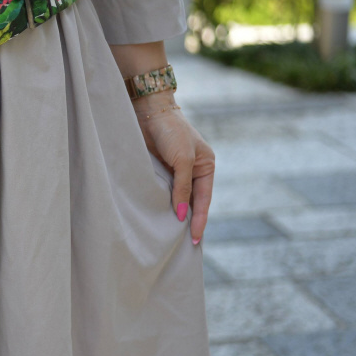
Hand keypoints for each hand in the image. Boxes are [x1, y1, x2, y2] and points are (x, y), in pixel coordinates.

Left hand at [133, 91, 214, 244]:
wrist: (149, 111)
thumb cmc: (171, 131)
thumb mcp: (182, 159)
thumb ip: (182, 187)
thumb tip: (180, 213)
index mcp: (206, 166)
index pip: (204, 200)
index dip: (200, 219)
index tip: (196, 239)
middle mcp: (193, 170)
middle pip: (192, 201)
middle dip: (190, 221)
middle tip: (187, 245)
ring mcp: (177, 171)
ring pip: (178, 198)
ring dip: (175, 214)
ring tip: (172, 237)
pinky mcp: (160, 169)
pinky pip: (163, 191)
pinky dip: (163, 204)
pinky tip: (159, 217)